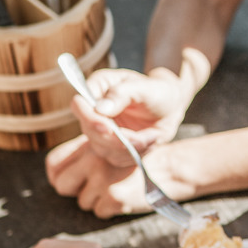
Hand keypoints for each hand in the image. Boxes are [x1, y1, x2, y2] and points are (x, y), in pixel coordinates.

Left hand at [45, 135, 189, 215]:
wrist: (170, 168)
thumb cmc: (137, 160)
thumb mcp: (109, 147)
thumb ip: (83, 155)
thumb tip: (55, 175)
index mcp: (89, 144)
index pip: (53, 163)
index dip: (57, 176)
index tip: (70, 181)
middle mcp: (93, 159)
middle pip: (62, 186)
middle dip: (74, 191)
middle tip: (92, 188)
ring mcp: (103, 179)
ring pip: (82, 202)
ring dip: (96, 201)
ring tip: (115, 188)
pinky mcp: (115, 197)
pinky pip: (100, 212)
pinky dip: (111, 209)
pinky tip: (124, 197)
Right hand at [66, 67, 189, 165]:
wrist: (169, 108)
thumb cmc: (156, 91)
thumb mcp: (145, 88)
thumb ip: (121, 94)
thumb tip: (101, 108)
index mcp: (98, 88)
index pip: (79, 105)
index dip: (89, 118)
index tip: (107, 127)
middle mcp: (94, 111)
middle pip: (89, 131)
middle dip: (115, 139)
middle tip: (141, 139)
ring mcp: (100, 131)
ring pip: (102, 149)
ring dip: (128, 148)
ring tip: (152, 137)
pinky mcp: (110, 147)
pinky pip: (116, 158)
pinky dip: (134, 154)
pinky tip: (149, 141)